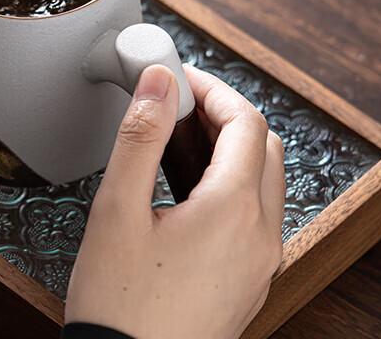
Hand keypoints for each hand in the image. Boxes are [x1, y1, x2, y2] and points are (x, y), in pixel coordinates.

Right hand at [65, 64, 283, 338]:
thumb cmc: (119, 303)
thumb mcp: (117, 208)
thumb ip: (141, 135)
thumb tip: (158, 82)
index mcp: (233, 212)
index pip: (245, 121)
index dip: (211, 88)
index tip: (178, 77)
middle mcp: (259, 236)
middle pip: (263, 146)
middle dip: (223, 113)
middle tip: (177, 103)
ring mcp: (259, 262)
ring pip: (263, 180)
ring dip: (228, 147)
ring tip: (175, 139)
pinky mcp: (247, 280)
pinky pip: (253, 214)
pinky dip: (229, 183)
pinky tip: (184, 187)